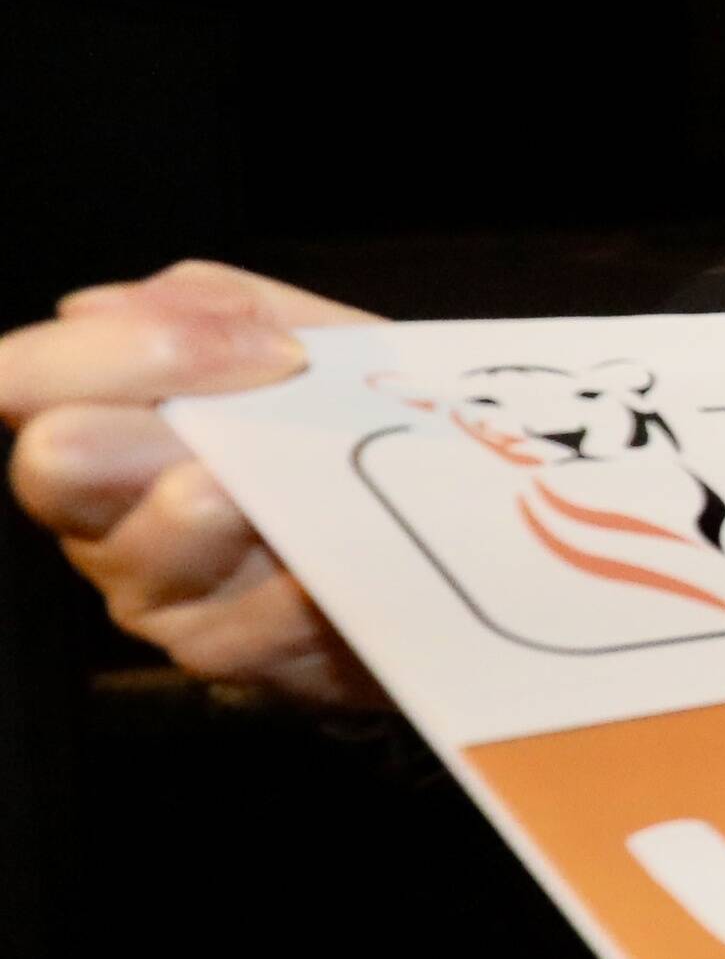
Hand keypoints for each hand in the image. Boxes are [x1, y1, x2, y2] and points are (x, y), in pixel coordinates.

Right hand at [0, 260, 386, 706]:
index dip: (109, 354)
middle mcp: (95, 507)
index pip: (21, 376)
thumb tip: (96, 307)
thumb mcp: (306, 341)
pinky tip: (343, 564)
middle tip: (246, 433)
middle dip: (149, 435)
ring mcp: (149, 588)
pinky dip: (307, 584)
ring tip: (297, 492)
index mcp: (97, 413)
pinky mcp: (218, 652)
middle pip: (61, 463)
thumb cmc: (351, 424)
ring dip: (234, 508)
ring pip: (155, 544)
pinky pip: (247, 621)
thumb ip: (219, 306)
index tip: (268, 349)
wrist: (448, 533)